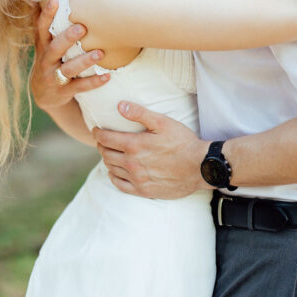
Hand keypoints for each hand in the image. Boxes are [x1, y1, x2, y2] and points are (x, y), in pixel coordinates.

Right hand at [29, 0, 108, 111]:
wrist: (44, 95)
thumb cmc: (49, 59)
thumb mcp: (43, 42)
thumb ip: (43, 20)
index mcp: (43, 45)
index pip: (41, 28)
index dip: (47, 15)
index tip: (56, 0)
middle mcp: (46, 60)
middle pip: (55, 48)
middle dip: (67, 38)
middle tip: (82, 27)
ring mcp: (54, 77)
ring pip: (69, 69)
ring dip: (84, 61)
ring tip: (100, 52)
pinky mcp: (64, 91)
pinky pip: (80, 87)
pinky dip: (94, 82)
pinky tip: (107, 76)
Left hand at [93, 102, 208, 198]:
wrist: (199, 167)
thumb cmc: (183, 142)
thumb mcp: (163, 122)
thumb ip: (139, 113)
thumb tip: (119, 106)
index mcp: (134, 145)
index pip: (105, 139)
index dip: (98, 133)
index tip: (96, 130)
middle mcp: (132, 164)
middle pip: (106, 154)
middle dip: (101, 145)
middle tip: (103, 140)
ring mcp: (137, 179)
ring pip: (111, 169)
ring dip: (107, 159)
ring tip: (110, 153)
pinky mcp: (144, 190)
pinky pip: (120, 185)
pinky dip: (114, 177)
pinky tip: (116, 172)